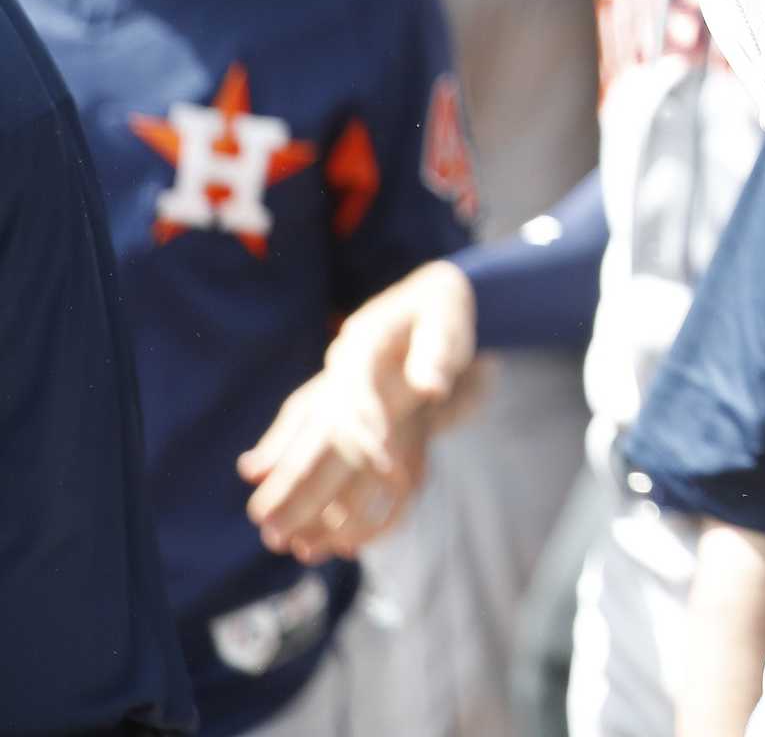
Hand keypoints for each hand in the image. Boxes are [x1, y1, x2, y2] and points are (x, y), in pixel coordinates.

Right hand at [239, 259, 482, 559]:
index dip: (370, 431)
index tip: (389, 475)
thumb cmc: (443, 310)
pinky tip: (259, 473)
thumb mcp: (449, 319)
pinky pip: (303, 423)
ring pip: (303, 432)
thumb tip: (432, 388)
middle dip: (297, 477)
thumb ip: (439, 352)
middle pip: (317, 426)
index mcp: (369, 341)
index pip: (361, 392)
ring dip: (284, 477)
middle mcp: (342, 364)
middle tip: (272, 526)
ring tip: (265, 525)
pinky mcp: (339, 390)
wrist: (430, 295)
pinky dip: (282, 450)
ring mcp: (336, 379)